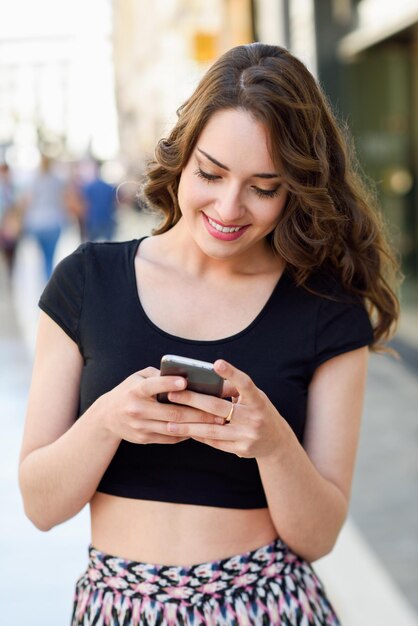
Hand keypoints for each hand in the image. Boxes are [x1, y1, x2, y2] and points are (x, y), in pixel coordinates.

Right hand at [96, 367, 225, 444]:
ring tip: (217, 421)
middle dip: (198, 411)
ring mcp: (140, 427)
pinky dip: (187, 433)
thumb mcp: (138, 378)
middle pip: (172, 412)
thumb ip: (159, 375)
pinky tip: (202, 429)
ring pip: (174, 427)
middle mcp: (137, 409)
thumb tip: (186, 374)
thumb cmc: (129, 391)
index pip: (152, 386)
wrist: (107, 417)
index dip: (168, 384)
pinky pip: (170, 438)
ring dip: (197, 425)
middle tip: (219, 409)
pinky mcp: (144, 439)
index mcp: (135, 390)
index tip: (185, 382)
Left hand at [165, 360, 284, 458]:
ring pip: (212, 429)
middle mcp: (254, 418)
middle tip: (172, 394)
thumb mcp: (254, 398)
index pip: (245, 384)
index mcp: (258, 401)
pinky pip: (214, 442)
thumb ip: (234, 390)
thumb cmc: (259, 411)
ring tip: (169, 422)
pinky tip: (183, 432)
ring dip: (188, 426)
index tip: (216, 363)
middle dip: (193, 400)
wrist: (276, 442)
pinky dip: (198, 436)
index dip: (232, 373)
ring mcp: (247, 436)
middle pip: (218, 407)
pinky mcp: (241, 450)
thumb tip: (205, 380)